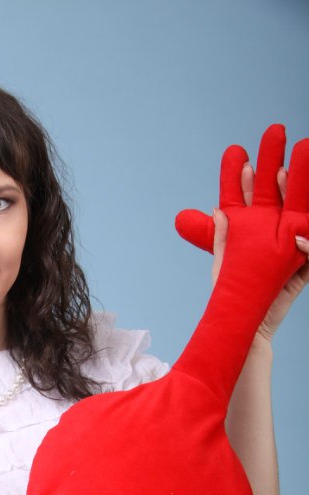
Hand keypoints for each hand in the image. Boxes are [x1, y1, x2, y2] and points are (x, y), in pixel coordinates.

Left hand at [176, 125, 308, 310]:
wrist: (248, 330)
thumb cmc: (232, 299)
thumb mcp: (224, 267)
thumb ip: (222, 240)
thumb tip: (220, 210)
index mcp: (246, 233)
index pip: (245, 200)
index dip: (242, 181)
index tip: (239, 157)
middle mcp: (269, 236)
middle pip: (274, 196)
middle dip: (273, 169)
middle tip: (273, 139)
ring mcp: (288, 249)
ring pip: (294, 214)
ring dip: (293, 190)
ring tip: (286, 170)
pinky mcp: (301, 267)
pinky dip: (308, 238)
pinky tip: (301, 228)